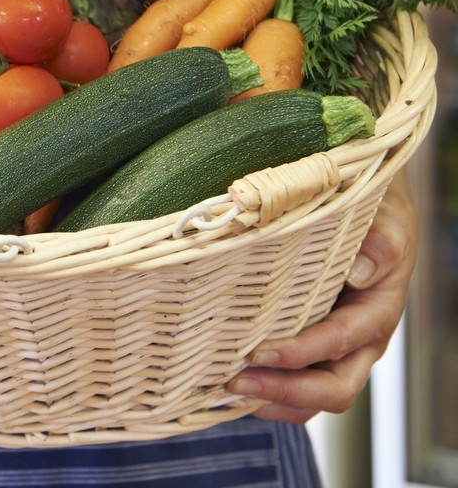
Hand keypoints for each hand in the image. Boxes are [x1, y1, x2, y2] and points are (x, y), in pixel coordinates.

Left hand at [227, 168, 418, 422]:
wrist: (370, 213)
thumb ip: (379, 243)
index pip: (342, 342)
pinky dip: (269, 394)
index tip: (260, 352)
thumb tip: (360, 272)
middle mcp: (361, 341)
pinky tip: (232, 387)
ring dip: (272, 398)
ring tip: (228, 389)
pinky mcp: (315, 352)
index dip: (302, 352)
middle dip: (284, 389)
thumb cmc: (373, 216)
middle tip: (236, 380)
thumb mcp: (384, 220)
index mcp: (377, 310)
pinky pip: (298, 388)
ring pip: (314, 397)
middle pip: (334, 388)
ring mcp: (339, 351)